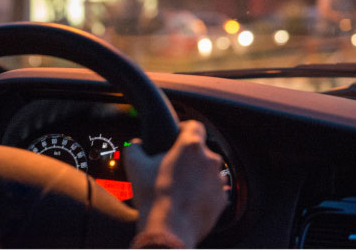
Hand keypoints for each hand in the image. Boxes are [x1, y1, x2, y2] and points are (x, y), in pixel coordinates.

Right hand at [124, 120, 227, 247]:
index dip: (183, 128)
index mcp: (190, 146)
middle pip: (199, 150)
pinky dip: (202, 192)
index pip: (193, 125)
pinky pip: (212, 189)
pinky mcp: (221, 199)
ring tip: (178, 187)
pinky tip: (186, 200)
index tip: (175, 136)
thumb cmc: (153, 196)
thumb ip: (134, 147)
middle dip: (186, 157)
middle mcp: (209, 160)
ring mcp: (218, 180)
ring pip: (207, 170)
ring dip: (196, 174)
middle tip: (170, 168)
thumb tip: (136, 144)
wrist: (168, 229)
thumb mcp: (134, 166)